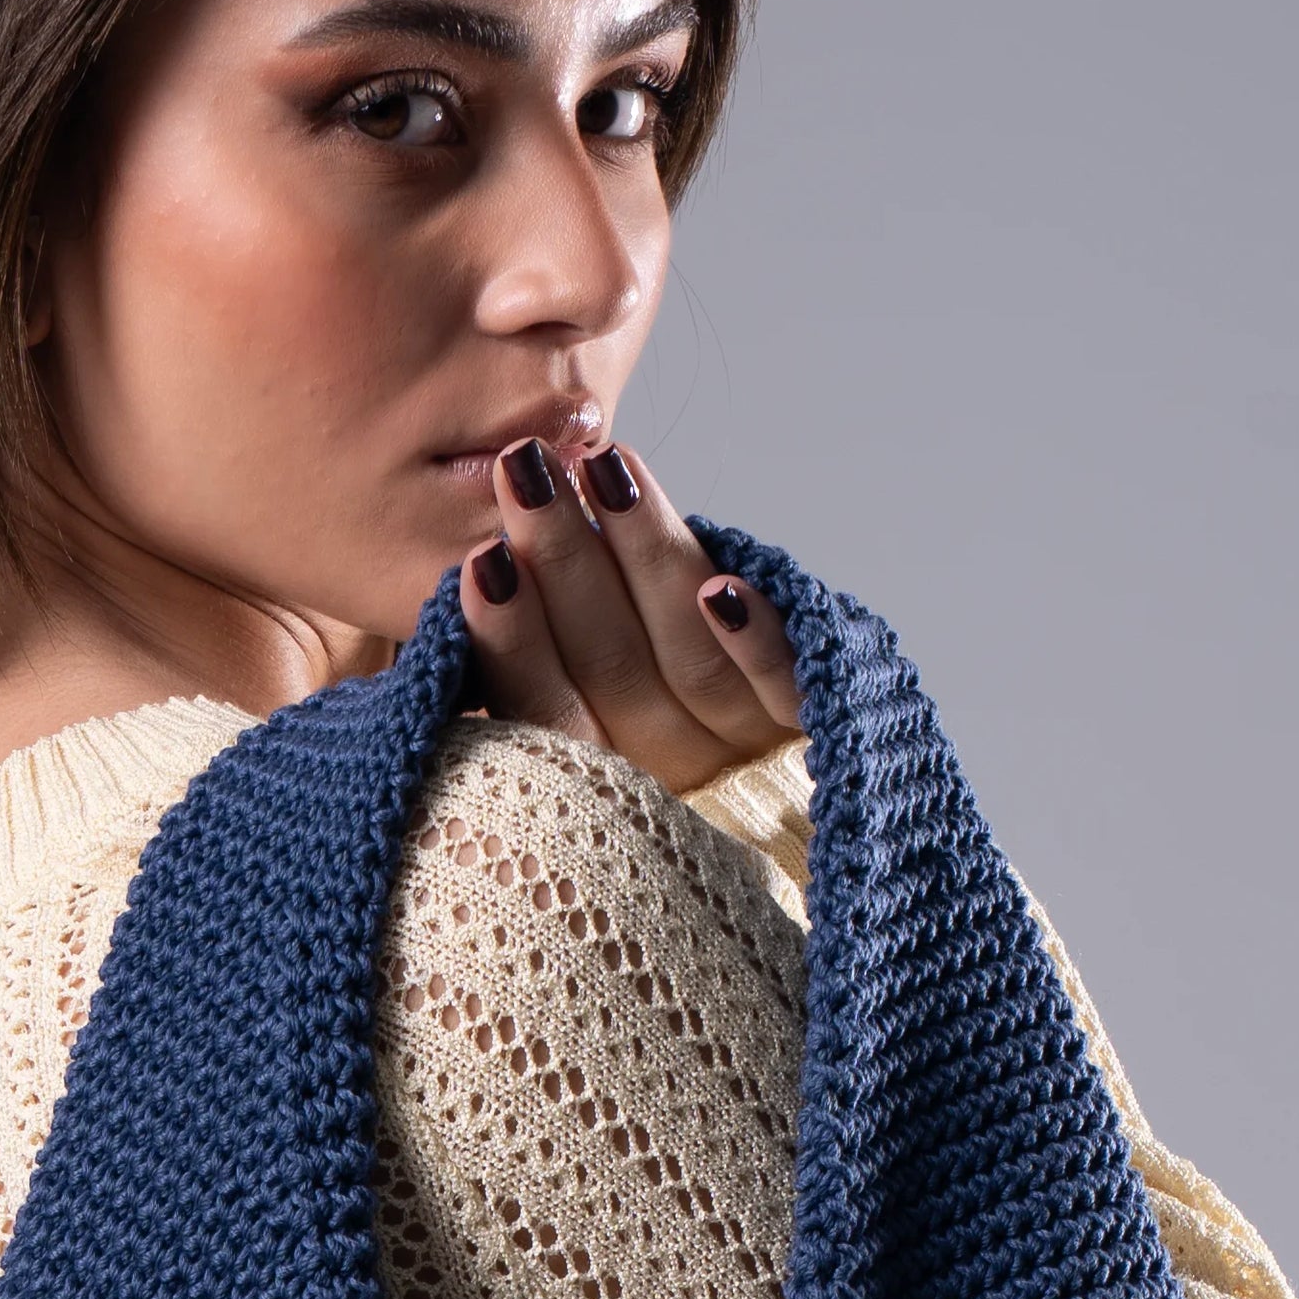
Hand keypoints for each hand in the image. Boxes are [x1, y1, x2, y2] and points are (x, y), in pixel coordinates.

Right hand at [456, 436, 803, 794]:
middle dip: (564, 562)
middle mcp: (669, 774)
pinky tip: (723, 586)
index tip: (484, 560)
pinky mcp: (815, 725)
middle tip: (524, 470)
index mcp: (601, 779)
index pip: (545, 713)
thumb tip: (489, 566)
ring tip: (605, 466)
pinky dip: (754, 641)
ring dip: (645, 559)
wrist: (805, 833)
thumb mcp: (600, 721)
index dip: (511, 641)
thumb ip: (553, 665)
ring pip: (689, 660)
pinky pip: (785, 688)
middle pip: (612, 668)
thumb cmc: (670, 747)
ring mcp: (744, 752)